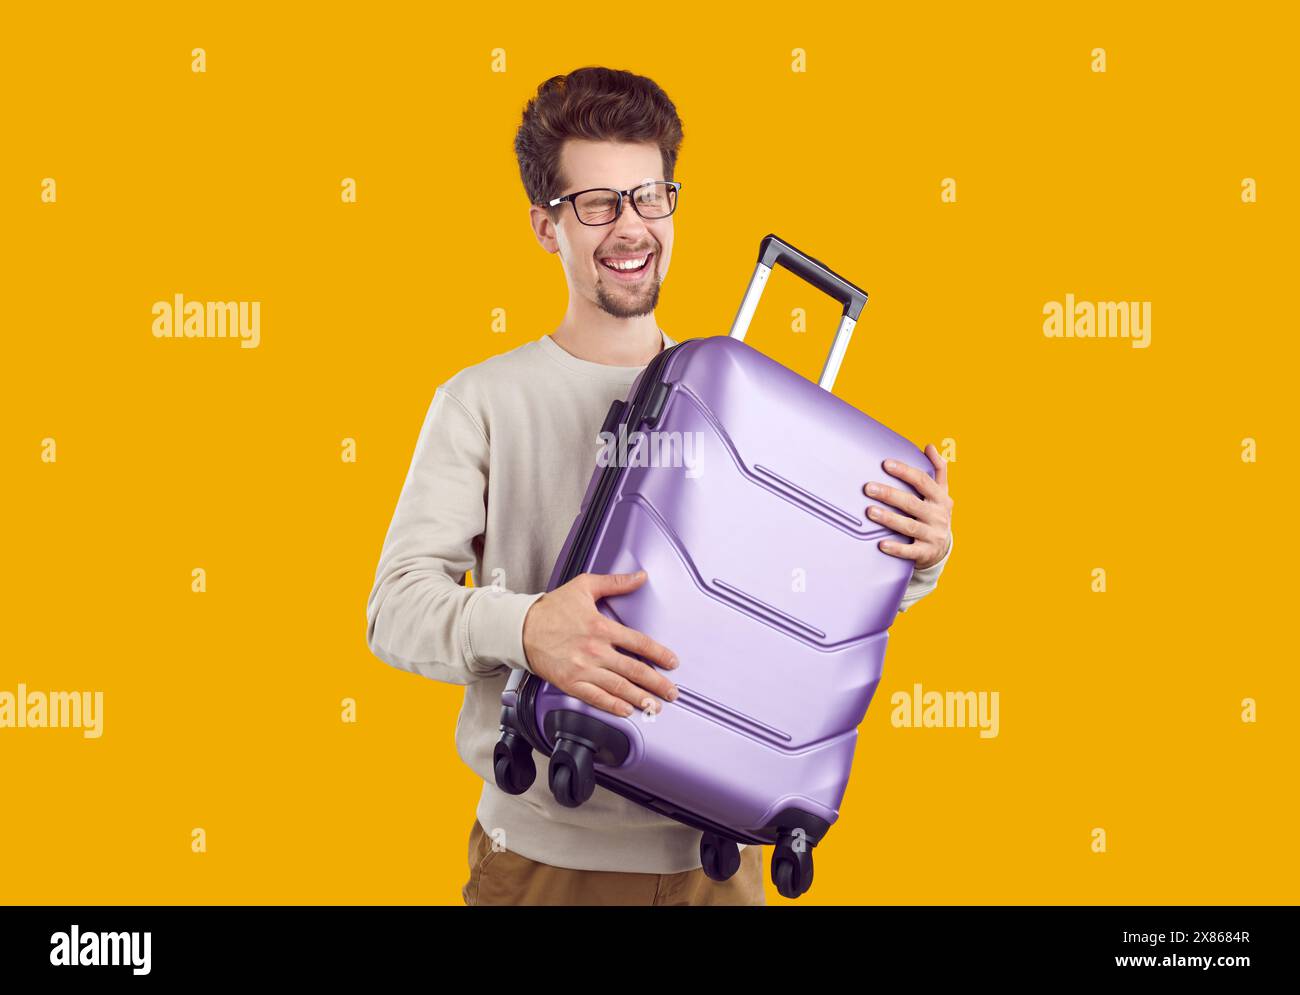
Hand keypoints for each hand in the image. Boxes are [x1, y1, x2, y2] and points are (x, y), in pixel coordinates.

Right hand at [521, 570, 678, 718]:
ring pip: (618, 687)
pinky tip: (626, 711)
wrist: (520, 629)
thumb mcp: (584, 586)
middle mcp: (595, 650)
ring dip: (640, 698)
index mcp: (601, 627)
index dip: (659, 654)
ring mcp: (583, 669)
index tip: (672, 662)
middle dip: (656, 683)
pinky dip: (613, 706)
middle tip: (671, 692)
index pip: (639, 643)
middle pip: (634, 669)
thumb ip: (615, 583)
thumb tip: (640, 576)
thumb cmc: (551, 608)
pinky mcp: (570, 683)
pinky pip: (595, 698)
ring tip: (655, 706)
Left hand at [863, 444, 952, 568]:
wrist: (943, 548)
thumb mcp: (942, 492)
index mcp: (940, 498)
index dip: (904, 471)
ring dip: (889, 518)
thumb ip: (938, 469)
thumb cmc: (935, 514)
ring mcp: (932, 535)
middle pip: (912, 502)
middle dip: (889, 494)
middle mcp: (938, 516)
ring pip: (909, 526)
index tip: (885, 464)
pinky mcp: (925, 553)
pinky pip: (910, 551)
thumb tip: (930, 446)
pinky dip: (896, 548)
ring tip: (870, 511)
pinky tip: (881, 544)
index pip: (922, 481)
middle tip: (868, 488)